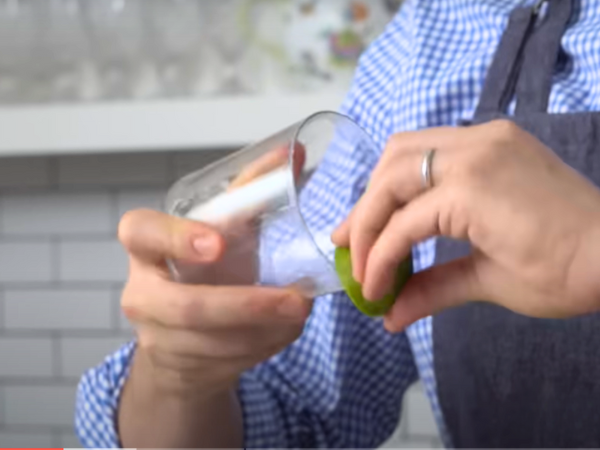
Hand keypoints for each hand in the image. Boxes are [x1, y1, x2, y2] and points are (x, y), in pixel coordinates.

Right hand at [119, 146, 311, 396]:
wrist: (178, 336)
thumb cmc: (202, 270)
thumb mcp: (219, 230)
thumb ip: (250, 193)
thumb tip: (295, 152)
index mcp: (147, 247)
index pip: (140, 232)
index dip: (176, 238)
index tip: (218, 244)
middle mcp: (143, 293)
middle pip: (187, 308)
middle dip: (247, 307)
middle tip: (297, 301)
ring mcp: (157, 336)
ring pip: (214, 343)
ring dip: (267, 330)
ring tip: (301, 312)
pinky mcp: (180, 368)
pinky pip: (227, 363)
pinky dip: (265, 346)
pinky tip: (287, 330)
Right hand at [332, 120, 599, 330]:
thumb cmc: (566, 274)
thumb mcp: (493, 284)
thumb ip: (432, 292)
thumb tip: (389, 318)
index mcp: (473, 190)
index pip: (401, 225)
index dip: (376, 260)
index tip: (368, 290)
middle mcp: (473, 150)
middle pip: (390, 175)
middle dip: (364, 217)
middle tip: (348, 249)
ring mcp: (486, 136)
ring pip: (405, 148)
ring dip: (380, 187)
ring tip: (368, 223)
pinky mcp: (495, 136)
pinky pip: (433, 144)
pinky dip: (409, 172)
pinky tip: (405, 199)